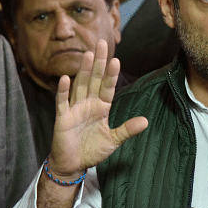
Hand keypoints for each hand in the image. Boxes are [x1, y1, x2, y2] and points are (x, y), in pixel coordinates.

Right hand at [49, 39, 147, 179]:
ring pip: (80, 85)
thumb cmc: (92, 150)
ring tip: (88, 55)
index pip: (108, 87)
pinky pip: (62, 102)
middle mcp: (88, 104)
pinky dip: (63, 91)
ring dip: (84, 71)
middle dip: (99, 62)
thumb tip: (146, 121)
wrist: (72, 163)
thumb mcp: (113, 140)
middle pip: (94, 79)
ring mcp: (75, 109)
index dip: (111, 74)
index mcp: (102, 107)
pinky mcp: (62, 118)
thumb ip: (127, 129)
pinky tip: (65, 78)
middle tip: (102, 43)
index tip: (116, 60)